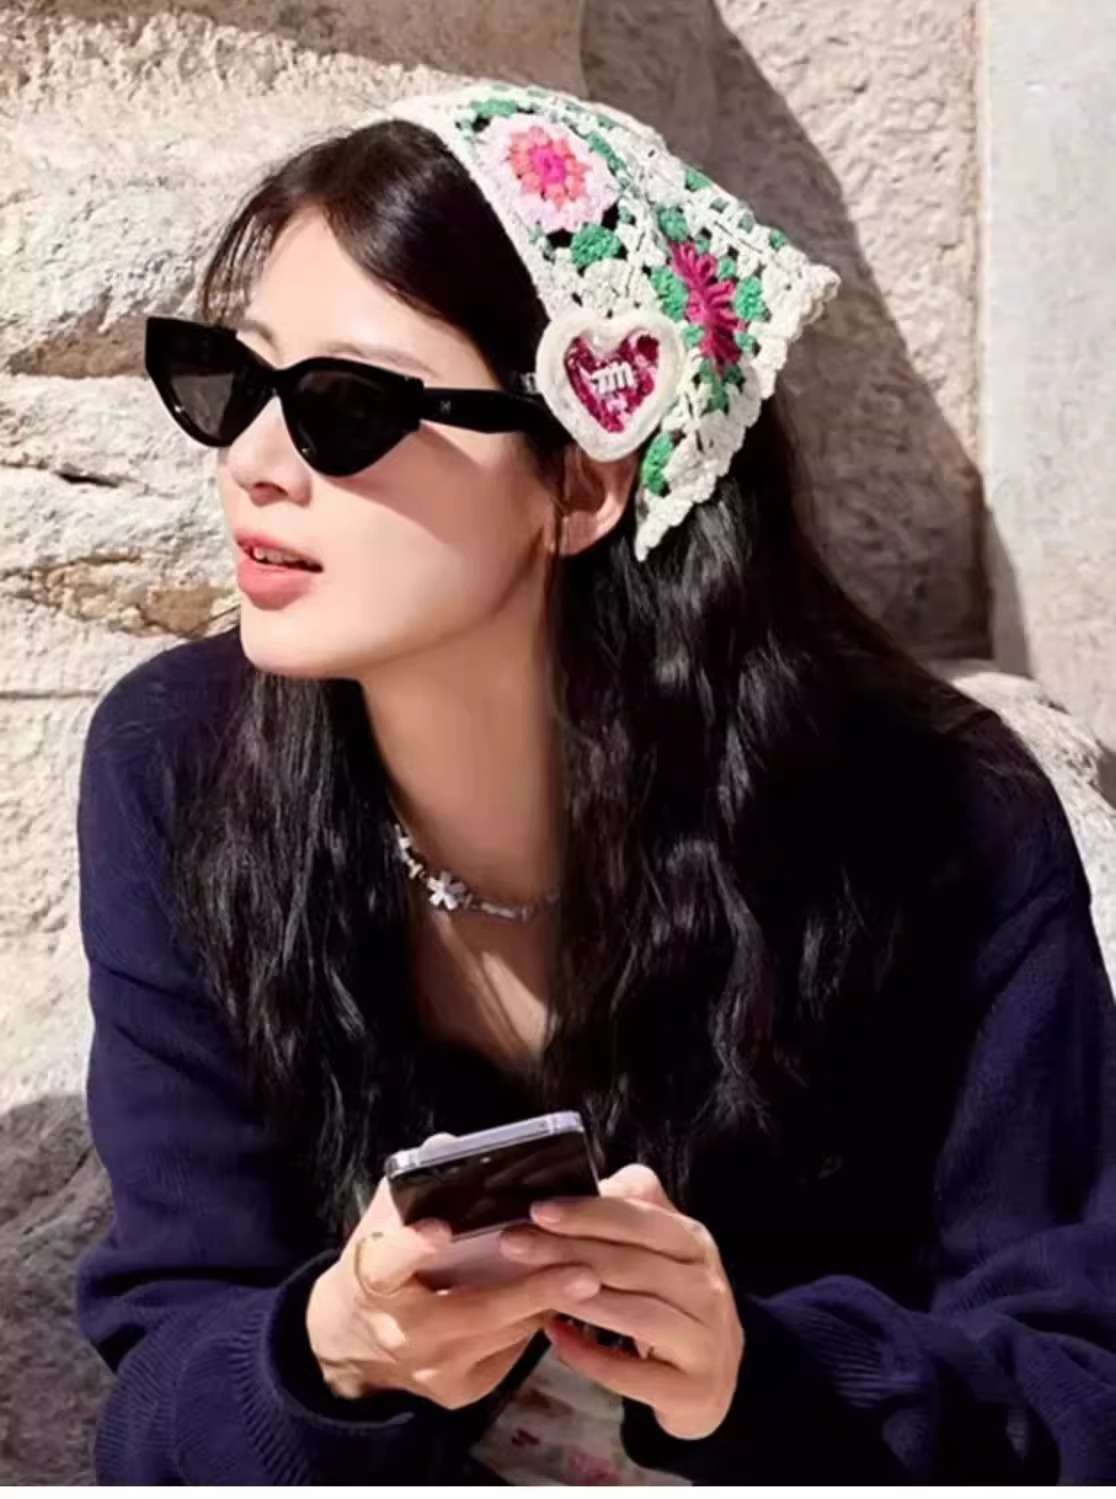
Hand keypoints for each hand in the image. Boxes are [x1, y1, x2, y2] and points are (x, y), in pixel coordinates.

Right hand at [306, 1168, 601, 1409]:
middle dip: (530, 1290)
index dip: (413, 1247)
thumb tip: (448, 1147)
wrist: (354, 1344)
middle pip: (472, 1312)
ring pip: (502, 1334)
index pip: (389, 1264)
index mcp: (373, 1282)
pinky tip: (558, 1296)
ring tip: (588, 1274)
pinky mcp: (460, 1390)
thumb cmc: (380, 1266)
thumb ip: (410, 1189)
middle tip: (582, 1270)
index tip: (442, 1228)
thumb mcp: (379, 1225)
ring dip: (545, 1302)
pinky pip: (509, 1354)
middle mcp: (403, 1333)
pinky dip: (535, 1321)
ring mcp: (433, 1369)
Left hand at [498, 1164, 743, 1439]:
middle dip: (567, 1251)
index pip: (640, 1218)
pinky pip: (631, 1373)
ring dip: (578, 1300)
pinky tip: (555, 1337)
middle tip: (514, 1244)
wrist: (710, 1375)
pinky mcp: (693, 1389)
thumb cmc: (672, 1297)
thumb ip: (629, 1207)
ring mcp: (705, 1340)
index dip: (589, 1213)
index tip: (539, 1210)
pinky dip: (589, 1356)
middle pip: (631, 1264)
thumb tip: (588, 1183)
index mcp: (694, 1242)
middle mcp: (707, 1287)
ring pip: (635, 1315)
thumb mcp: (661, 1246)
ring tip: (532, 1288)